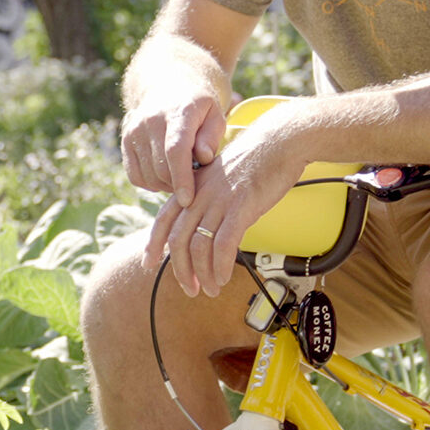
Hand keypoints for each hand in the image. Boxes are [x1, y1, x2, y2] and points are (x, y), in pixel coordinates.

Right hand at [120, 89, 227, 204]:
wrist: (168, 88)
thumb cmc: (198, 107)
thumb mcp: (215, 114)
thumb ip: (212, 136)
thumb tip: (203, 158)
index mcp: (178, 112)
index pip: (175, 150)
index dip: (182, 178)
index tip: (188, 200)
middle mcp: (151, 120)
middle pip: (161, 168)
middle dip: (179, 185)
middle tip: (195, 185)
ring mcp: (134, 131)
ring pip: (148, 175)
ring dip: (166, 185)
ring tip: (182, 177)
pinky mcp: (125, 141)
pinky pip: (135, 176)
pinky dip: (151, 183)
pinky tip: (165, 176)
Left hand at [143, 119, 305, 297]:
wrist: (281, 140)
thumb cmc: (256, 160)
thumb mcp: (222, 178)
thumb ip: (209, 199)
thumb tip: (207, 226)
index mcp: (193, 187)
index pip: (163, 219)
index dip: (153, 244)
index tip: (148, 263)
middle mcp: (200, 194)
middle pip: (178, 239)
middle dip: (181, 270)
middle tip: (190, 289)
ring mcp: (219, 200)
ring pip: (198, 245)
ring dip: (202, 273)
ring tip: (210, 289)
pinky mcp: (240, 206)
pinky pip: (223, 243)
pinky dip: (220, 266)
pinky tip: (223, 277)